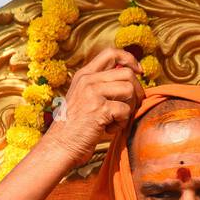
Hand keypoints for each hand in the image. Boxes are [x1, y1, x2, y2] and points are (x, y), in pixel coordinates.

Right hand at [45, 45, 144, 166]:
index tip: (139, 72)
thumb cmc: (75, 126)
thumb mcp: (83, 98)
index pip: (111, 53)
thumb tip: (132, 79)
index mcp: (84, 75)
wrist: (60, 146)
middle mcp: (87, 80)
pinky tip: (109, 129)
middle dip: (137, 91)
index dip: (129, 60)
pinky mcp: (99, 109)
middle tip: (132, 106)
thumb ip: (101, 86)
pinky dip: (122, 123)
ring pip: (129, 89)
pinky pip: (125, 110)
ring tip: (117, 120)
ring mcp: (92, 93)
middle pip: (127, 73)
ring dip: (130, 108)